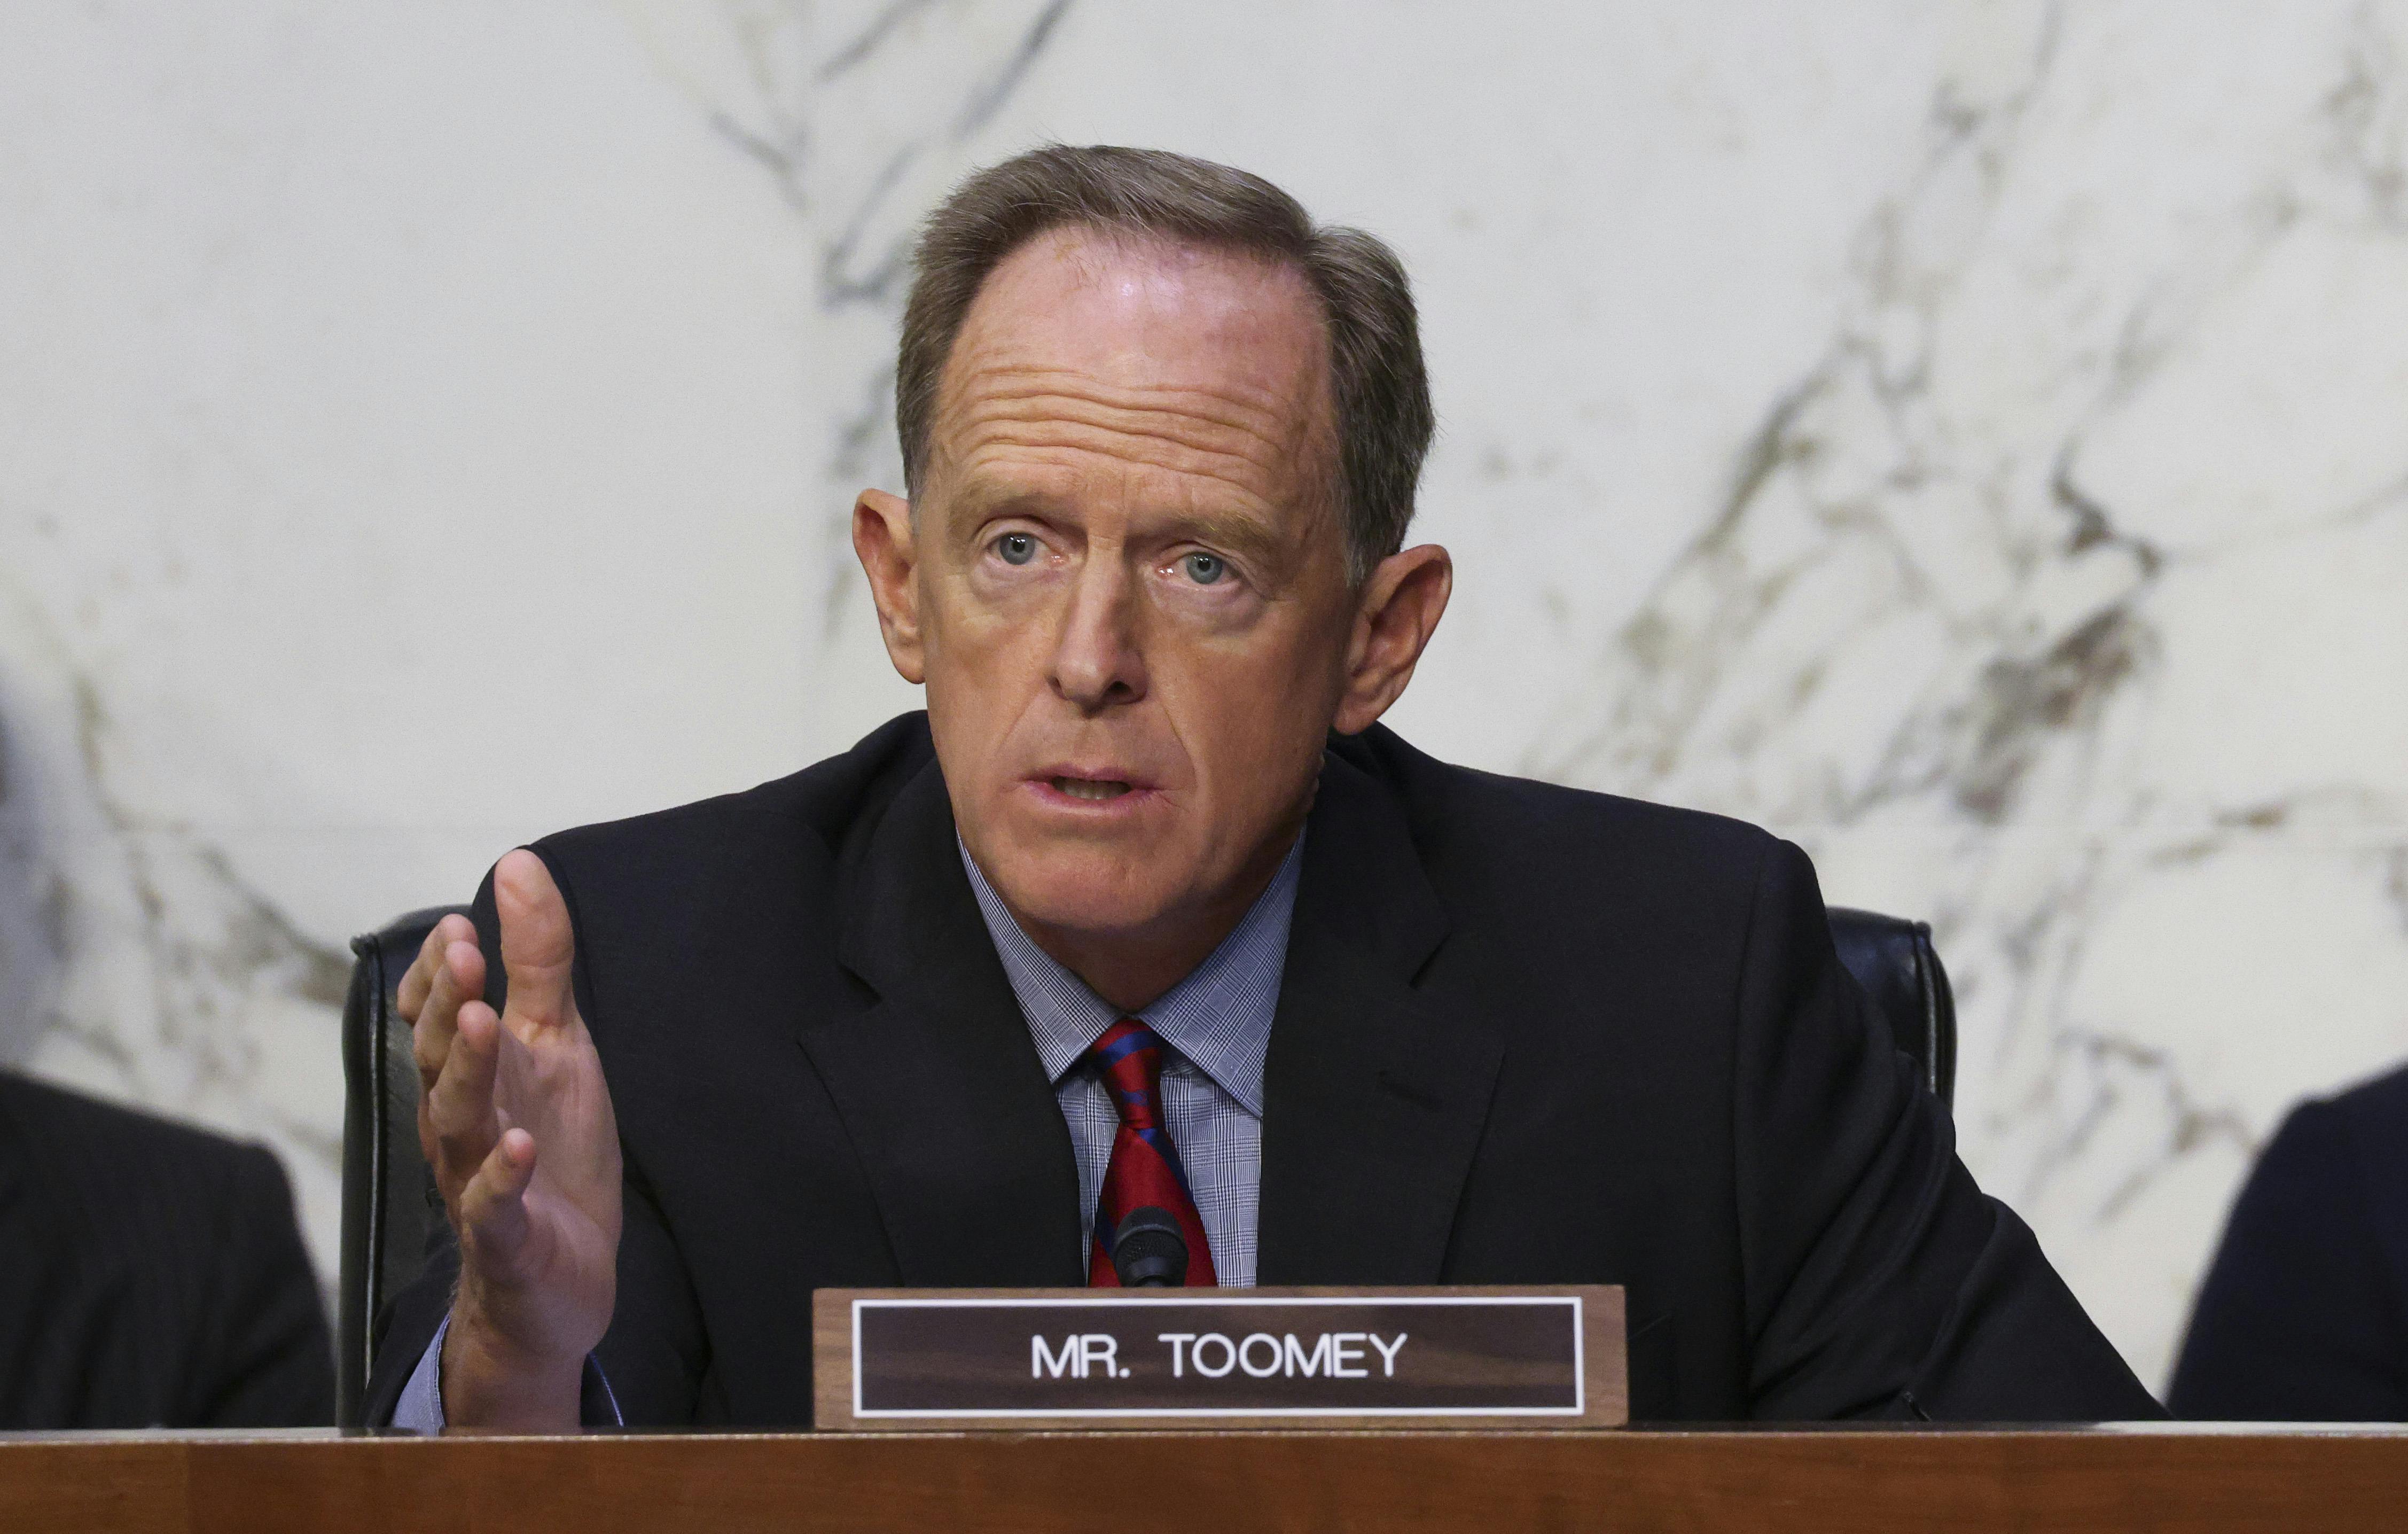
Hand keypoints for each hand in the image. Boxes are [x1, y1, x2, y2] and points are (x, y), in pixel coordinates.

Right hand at [401, 849, 621, 1428]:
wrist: (563, 1279)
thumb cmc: (551, 1150)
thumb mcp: (558, 1043)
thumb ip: (539, 961)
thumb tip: (520, 864)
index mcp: (475, 1072)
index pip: (440, 1012)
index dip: (445, 972)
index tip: (460, 926)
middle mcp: (463, 1120)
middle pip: (439, 1055)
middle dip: (450, 1004)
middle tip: (467, 954)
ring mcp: (479, 1178)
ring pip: (457, 1121)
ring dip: (467, 1070)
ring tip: (483, 1023)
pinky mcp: (507, 1237)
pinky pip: (492, 1207)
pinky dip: (501, 1176)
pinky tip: (518, 1146)